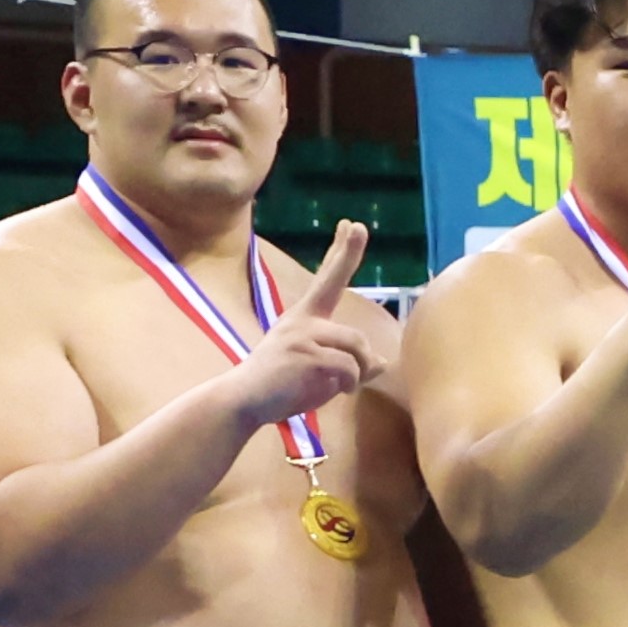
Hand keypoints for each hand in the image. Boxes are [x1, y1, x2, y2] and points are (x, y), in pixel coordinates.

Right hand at [229, 223, 395, 428]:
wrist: (244, 401)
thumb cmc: (280, 388)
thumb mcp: (319, 374)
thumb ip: (348, 365)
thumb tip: (383, 362)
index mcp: (304, 319)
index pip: (327, 280)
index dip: (341, 254)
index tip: (350, 225)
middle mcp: (302, 319)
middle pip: (333, 284)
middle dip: (346, 252)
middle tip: (356, 225)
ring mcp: (302, 334)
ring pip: (356, 345)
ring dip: (359, 371)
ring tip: (344, 386)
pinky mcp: (306, 354)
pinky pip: (349, 367)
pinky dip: (349, 383)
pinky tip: (333, 391)